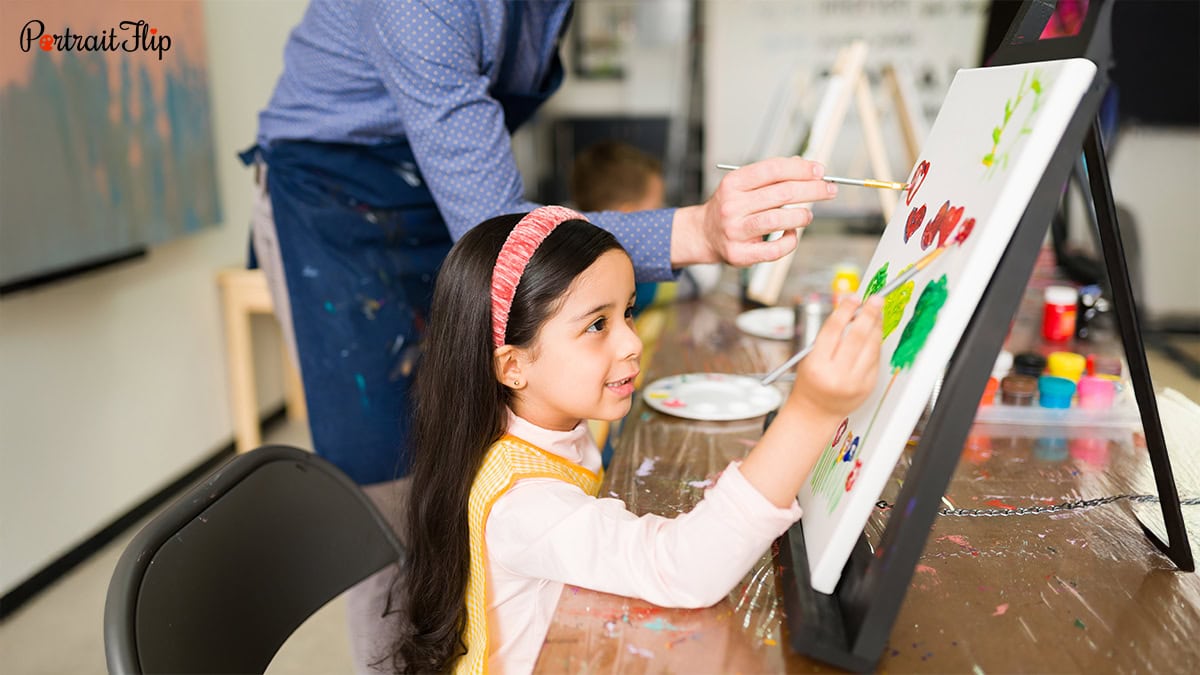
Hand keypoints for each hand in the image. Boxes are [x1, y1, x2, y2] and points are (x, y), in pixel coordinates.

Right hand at [669, 157, 837, 266]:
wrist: (704, 234)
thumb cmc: (730, 207)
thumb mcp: (743, 185)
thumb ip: (771, 175)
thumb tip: (804, 165)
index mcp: (733, 183)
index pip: (773, 170)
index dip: (801, 169)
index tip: (820, 171)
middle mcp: (732, 206)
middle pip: (782, 193)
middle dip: (813, 190)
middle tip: (829, 190)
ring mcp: (735, 231)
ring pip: (779, 220)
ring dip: (802, 215)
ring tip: (807, 215)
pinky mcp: (740, 254)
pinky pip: (775, 249)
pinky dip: (790, 240)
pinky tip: (791, 233)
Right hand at [787, 296, 882, 420]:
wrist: (816, 412)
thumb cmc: (811, 382)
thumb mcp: (810, 357)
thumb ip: (830, 336)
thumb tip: (852, 311)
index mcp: (817, 365)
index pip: (833, 330)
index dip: (845, 310)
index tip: (854, 297)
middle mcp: (837, 374)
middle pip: (857, 336)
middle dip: (868, 314)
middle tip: (876, 299)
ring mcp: (855, 382)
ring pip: (871, 347)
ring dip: (876, 326)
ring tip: (877, 313)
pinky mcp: (868, 386)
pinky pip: (875, 359)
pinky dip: (876, 343)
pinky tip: (874, 333)